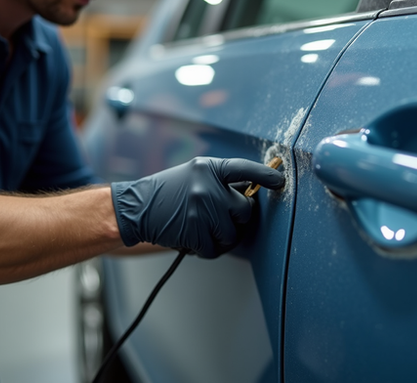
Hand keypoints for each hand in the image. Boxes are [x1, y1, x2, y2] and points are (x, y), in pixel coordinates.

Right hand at [111, 157, 284, 257]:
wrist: (136, 207)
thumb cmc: (168, 193)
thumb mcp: (194, 176)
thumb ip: (221, 182)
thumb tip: (251, 194)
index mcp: (208, 168)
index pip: (244, 169)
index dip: (265, 175)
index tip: (280, 181)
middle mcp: (207, 186)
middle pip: (244, 210)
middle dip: (235, 218)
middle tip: (217, 217)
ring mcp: (201, 209)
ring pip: (232, 234)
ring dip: (222, 238)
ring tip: (203, 229)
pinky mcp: (194, 231)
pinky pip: (215, 249)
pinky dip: (207, 249)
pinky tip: (193, 238)